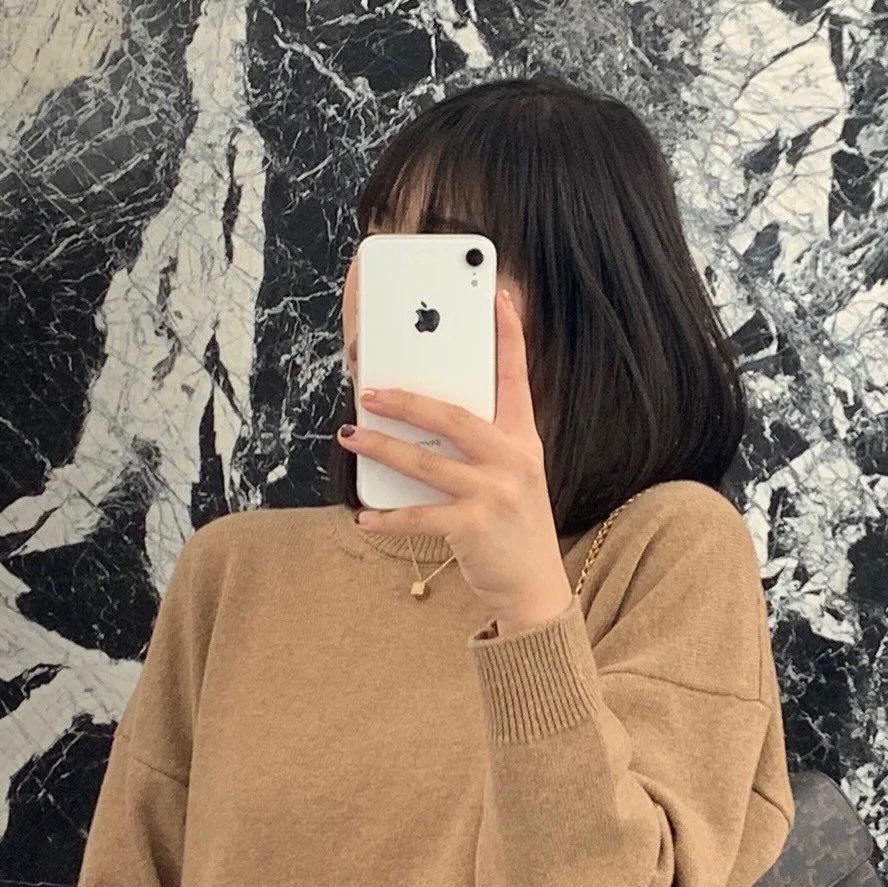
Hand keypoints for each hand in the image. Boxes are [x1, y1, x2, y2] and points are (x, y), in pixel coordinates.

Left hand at [336, 288, 573, 634]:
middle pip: (454, 416)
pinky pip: (419, 515)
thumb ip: (482, 445)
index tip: (498, 298)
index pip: (517, 379)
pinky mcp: (475, 526)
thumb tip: (422, 418)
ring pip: (426, 462)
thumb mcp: (513, 477)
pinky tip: (364, 516)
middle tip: (370, 390)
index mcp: (524, 441)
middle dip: (406, 400)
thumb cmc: (514, 527)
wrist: (536, 587)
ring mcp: (496, 493)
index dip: (509, 337)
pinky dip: (387, 517)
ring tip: (351, 436)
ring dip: (382, 448)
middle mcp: (514, 460)